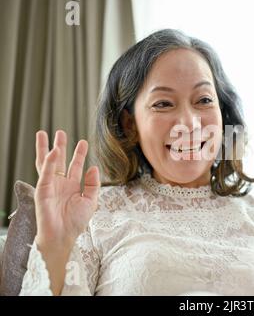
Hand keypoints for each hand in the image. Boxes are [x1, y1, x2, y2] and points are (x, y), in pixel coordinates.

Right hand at [34, 130, 99, 248]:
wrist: (64, 236)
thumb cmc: (75, 222)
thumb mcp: (90, 201)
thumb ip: (93, 184)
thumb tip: (94, 168)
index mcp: (72, 186)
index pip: (75, 166)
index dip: (79, 154)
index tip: (83, 142)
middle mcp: (60, 184)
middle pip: (59, 160)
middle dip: (60, 146)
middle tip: (60, 133)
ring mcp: (50, 186)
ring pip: (47, 163)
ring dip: (46, 149)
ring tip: (45, 134)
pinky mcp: (42, 190)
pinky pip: (45, 173)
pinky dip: (49, 162)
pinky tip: (52, 151)